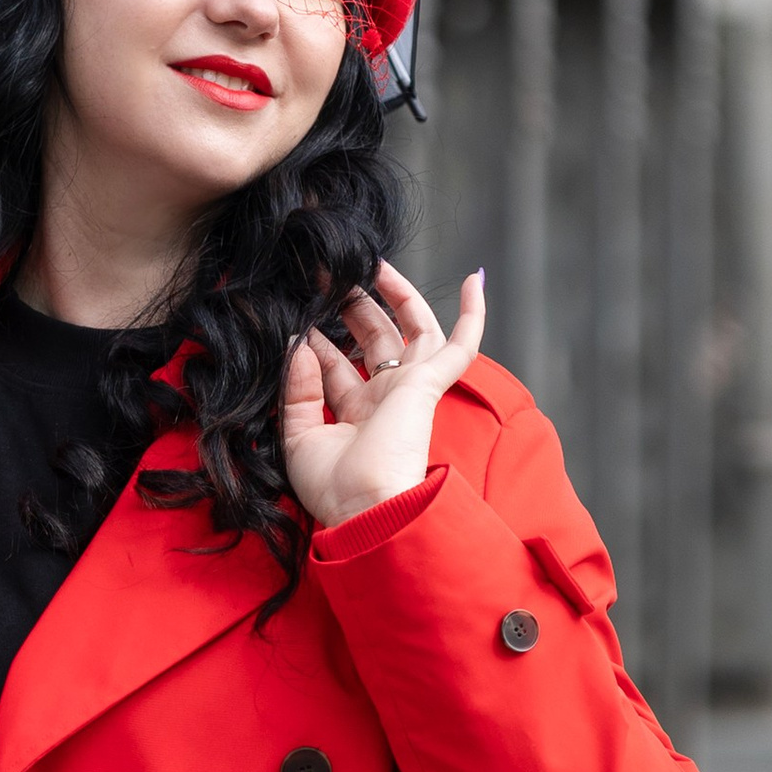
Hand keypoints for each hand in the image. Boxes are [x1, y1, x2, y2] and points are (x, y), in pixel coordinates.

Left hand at [281, 263, 484, 530]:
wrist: (367, 509)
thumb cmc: (335, 489)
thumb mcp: (300, 437)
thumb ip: (297, 390)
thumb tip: (298, 344)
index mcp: (357, 416)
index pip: (337, 366)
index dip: (314, 342)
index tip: (294, 317)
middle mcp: (385, 399)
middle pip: (373, 339)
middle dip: (352, 306)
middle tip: (330, 276)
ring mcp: (410, 390)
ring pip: (412, 329)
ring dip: (397, 295)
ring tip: (374, 263)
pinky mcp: (430, 386)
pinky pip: (462, 345)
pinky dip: (473, 313)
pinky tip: (477, 279)